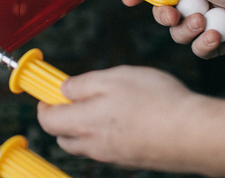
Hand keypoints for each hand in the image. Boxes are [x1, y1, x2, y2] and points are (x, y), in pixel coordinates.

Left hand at [38, 66, 224, 174]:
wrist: (195, 133)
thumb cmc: (154, 101)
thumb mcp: (111, 78)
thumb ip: (82, 84)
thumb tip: (63, 89)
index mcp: (84, 123)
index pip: (47, 121)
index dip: (43, 106)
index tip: (46, 94)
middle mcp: (95, 145)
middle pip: (63, 136)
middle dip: (61, 117)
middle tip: (73, 97)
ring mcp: (114, 156)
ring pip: (85, 143)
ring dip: (82, 125)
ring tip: (102, 103)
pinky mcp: (131, 159)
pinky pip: (105, 148)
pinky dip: (102, 133)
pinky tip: (122, 116)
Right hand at [122, 0, 224, 58]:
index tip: (128, 0)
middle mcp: (197, 2)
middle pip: (163, 14)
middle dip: (164, 16)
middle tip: (172, 14)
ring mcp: (208, 23)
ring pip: (179, 34)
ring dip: (188, 30)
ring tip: (204, 23)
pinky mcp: (221, 43)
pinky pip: (200, 50)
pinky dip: (205, 45)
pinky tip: (217, 36)